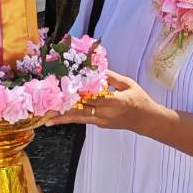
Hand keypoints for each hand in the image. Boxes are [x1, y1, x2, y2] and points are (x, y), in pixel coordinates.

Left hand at [43, 69, 160, 132]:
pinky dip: (70, 118)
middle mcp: (106, 114)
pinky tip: (58, 118)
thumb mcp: (127, 84)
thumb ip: (111, 77)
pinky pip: (83, 120)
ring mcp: (102, 121)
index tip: (64, 90)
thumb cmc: (139, 100)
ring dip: (63, 118)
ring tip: (46, 118)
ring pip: (79, 119)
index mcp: (116, 102)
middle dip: (63, 110)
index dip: (79, 95)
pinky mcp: (99, 124)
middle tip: (46, 109)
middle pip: (81, 111)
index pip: (94, 98)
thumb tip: (94, 68)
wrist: (146, 121)